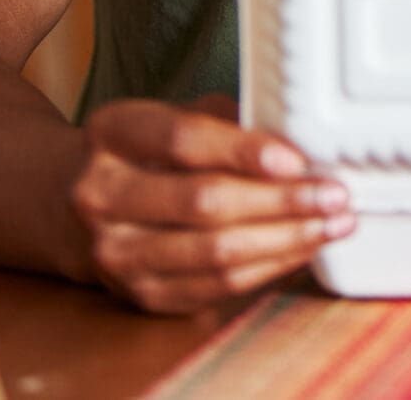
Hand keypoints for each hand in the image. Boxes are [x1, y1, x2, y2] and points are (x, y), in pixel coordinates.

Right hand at [70, 93, 354, 313]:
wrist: (75, 208)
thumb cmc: (146, 153)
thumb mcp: (171, 117)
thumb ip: (225, 122)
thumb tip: (299, 141)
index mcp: (111, 134)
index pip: (182, 141)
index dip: (244, 150)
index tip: (296, 159)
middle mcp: (101, 195)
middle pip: (204, 202)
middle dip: (281, 201)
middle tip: (335, 194)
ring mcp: (116, 253)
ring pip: (214, 253)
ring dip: (285, 240)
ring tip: (333, 224)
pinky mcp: (139, 294)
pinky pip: (215, 287)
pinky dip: (267, 268)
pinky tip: (301, 249)